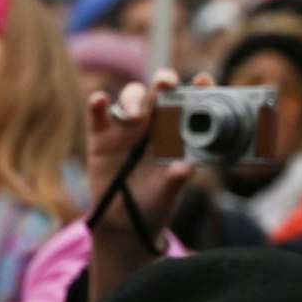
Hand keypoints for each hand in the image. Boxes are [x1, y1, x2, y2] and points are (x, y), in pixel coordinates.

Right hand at [86, 70, 209, 242]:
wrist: (125, 221)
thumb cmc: (155, 201)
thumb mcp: (169, 193)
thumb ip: (176, 178)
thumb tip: (185, 167)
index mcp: (177, 131)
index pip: (190, 103)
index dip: (197, 88)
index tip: (203, 81)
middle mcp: (154, 123)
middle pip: (159, 91)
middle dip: (163, 81)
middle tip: (165, 84)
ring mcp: (127, 127)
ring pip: (131, 97)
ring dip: (133, 98)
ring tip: (134, 117)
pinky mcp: (102, 136)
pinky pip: (98, 114)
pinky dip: (98, 105)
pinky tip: (100, 101)